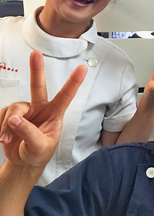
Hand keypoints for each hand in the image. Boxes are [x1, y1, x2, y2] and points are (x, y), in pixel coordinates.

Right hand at [0, 51, 85, 167]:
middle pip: (38, 86)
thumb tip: (15, 119)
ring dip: (9, 124)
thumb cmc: (38, 154)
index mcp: (55, 114)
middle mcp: (41, 108)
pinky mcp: (10, 115)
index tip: (83, 68)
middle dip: (36, 69)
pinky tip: (3, 137)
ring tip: (7, 138)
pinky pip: (3, 115)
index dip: (74, 82)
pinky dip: (1, 127)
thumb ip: (29, 133)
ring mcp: (25, 111)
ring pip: (15, 108)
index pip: (66, 96)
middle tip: (35, 54)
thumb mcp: (40, 147)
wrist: (23, 161)